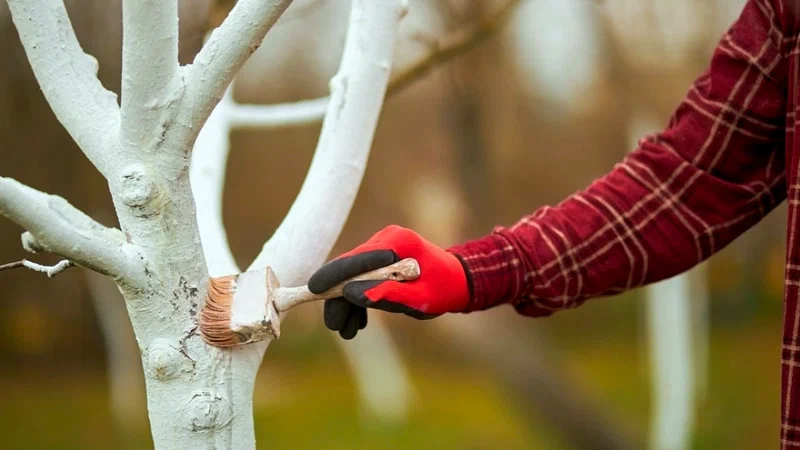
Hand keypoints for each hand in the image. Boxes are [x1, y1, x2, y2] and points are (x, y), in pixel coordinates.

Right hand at [308, 225, 469, 338]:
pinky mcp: (381, 258)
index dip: (333, 275)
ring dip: (348, 303)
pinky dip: (358, 299)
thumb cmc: (444, 290)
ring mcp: (382, 248)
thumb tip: (352, 294)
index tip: (313, 289)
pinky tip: (358, 323)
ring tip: (349, 332)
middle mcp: (386, 240)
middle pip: (350, 269)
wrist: (458, 282)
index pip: (358, 258)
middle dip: (340, 298)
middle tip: (335, 326)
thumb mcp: (420, 298)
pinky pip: (361, 278)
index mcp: (398, 242)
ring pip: (353, 276)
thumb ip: (388, 294)